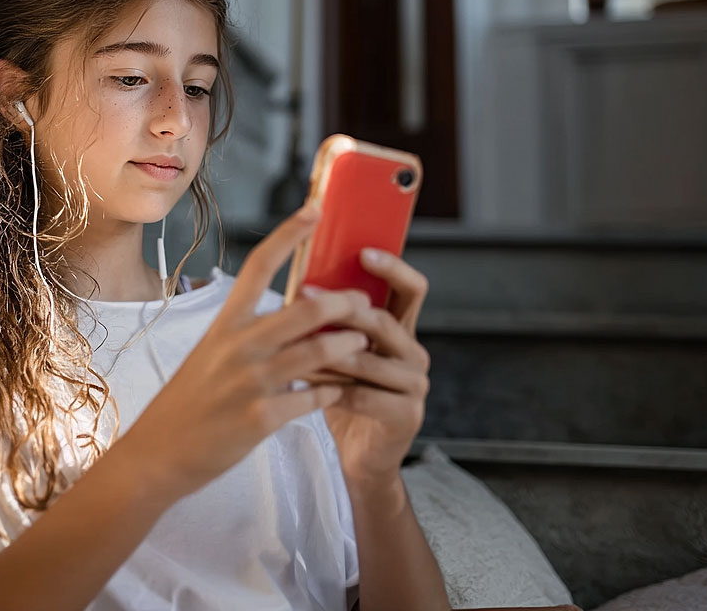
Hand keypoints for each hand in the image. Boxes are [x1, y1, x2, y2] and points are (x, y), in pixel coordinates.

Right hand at [117, 204, 374, 503]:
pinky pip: (312, 399)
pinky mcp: (260, 418)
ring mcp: (250, 382)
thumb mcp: (211, 353)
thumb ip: (247, 332)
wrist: (158, 452)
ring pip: (317, 354)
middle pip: (304, 310)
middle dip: (343, 303)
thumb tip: (291, 312)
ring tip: (362, 344)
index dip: (290, 234)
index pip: (259, 265)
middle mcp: (237, 346)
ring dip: (348, 346)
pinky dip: (331, 393)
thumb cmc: (189, 400)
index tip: (315, 209)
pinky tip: (338, 392)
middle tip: (363, 300)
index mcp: (225, 323)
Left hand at [316, 248, 431, 488]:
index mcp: (402, 330)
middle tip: (302, 296)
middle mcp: (414, 353)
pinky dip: (330, 388)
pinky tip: (303, 384)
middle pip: (384, 320)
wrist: (360, 456)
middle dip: (340, 308)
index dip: (393, 267)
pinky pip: (364, 395)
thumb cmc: (344, 395)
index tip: (363, 251)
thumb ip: (332, 322)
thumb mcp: (339, 352)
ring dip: (326, 351)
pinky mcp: (406, 415)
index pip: (411, 289)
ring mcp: (415, 385)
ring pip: (368, 359)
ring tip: (292, 343)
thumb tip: (296, 281)